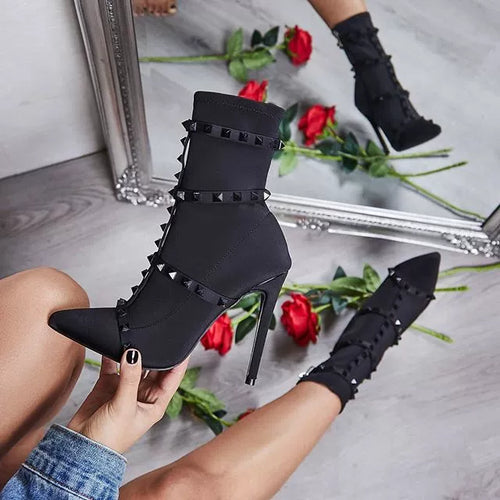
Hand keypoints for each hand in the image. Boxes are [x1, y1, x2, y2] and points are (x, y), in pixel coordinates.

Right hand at [68, 349, 187, 453]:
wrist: (80, 448)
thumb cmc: (110, 439)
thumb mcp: (124, 407)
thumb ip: (130, 379)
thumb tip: (133, 354)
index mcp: (156, 403)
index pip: (173, 377)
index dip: (178, 361)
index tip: (181, 344)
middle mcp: (143, 394)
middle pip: (155, 367)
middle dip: (154, 353)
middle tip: (153, 336)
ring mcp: (126, 388)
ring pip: (134, 363)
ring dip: (133, 352)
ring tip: (132, 337)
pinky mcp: (109, 385)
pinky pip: (113, 364)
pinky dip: (112, 355)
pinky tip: (113, 343)